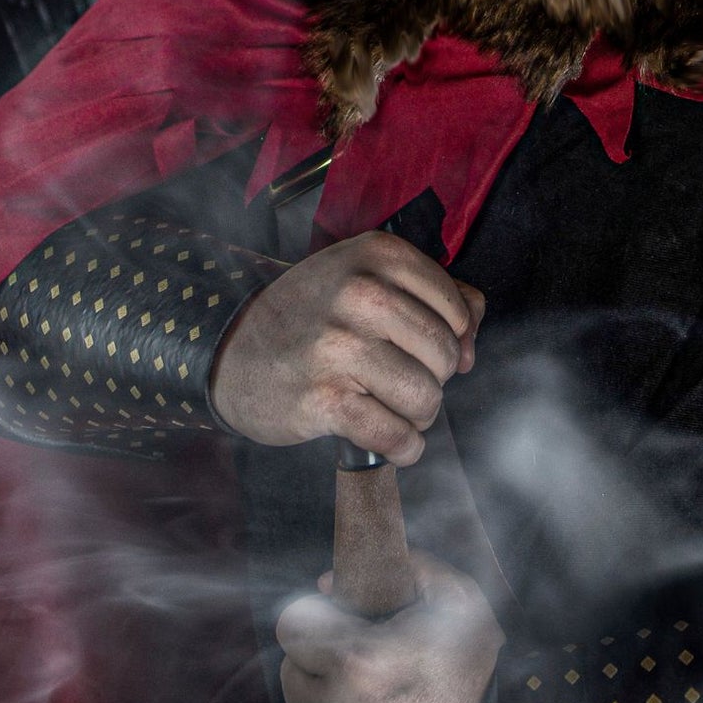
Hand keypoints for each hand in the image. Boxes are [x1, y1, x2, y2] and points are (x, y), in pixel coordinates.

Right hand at [207, 232, 484, 462]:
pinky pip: (393, 434)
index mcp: (377, 254)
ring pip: (424, 397)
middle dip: (433, 380)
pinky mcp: (323, 398)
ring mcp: (339, 346)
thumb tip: (471, 343)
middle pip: (443, 355)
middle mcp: (360, 293)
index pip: (457, 308)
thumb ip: (433, 296)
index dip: (453, 339)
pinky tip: (395, 443)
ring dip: (418, 417)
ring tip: (394, 409)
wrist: (231, 351)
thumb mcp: (366, 278)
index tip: (425, 351)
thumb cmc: (312, 316)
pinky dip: (404, 448)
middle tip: (401, 382)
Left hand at [277, 551, 503, 702]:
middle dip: (316, 667)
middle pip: (289, 672)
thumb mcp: (459, 606)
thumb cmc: (462, 685)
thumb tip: (330, 582)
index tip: (337, 630)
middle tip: (355, 671)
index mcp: (361, 664)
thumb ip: (410, 568)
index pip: (292, 625)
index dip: (315, 621)